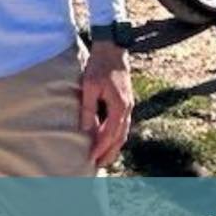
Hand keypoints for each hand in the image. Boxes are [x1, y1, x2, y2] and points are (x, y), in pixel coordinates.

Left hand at [78, 42, 133, 168]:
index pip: (110, 134)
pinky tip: (108, 139)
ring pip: (123, 132)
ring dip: (114, 146)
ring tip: (103, 157)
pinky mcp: (126, 102)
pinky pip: (123, 124)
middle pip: (120, 137)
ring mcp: (129, 105)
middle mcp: (127, 108)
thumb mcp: (89, 87)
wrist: (113, 49)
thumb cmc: (99, 66)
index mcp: (119, 106)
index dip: (101, 147)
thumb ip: (88, 109)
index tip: (91, 158)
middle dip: (109, 152)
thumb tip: (85, 130)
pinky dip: (116, 135)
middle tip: (98, 165)